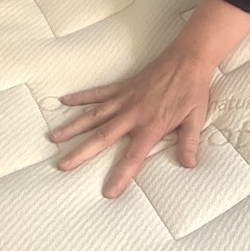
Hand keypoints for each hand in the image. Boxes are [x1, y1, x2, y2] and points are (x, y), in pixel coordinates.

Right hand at [50, 41, 213, 198]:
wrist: (188, 58)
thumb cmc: (192, 88)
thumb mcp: (195, 118)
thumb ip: (189, 142)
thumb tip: (189, 165)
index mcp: (152, 125)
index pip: (134, 155)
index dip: (121, 175)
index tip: (108, 192)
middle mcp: (133, 114)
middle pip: (103, 136)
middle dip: (81, 153)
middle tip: (62, 165)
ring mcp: (125, 99)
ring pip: (94, 115)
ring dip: (73, 126)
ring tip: (53, 137)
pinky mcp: (123, 87)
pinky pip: (99, 92)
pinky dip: (81, 97)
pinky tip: (64, 101)